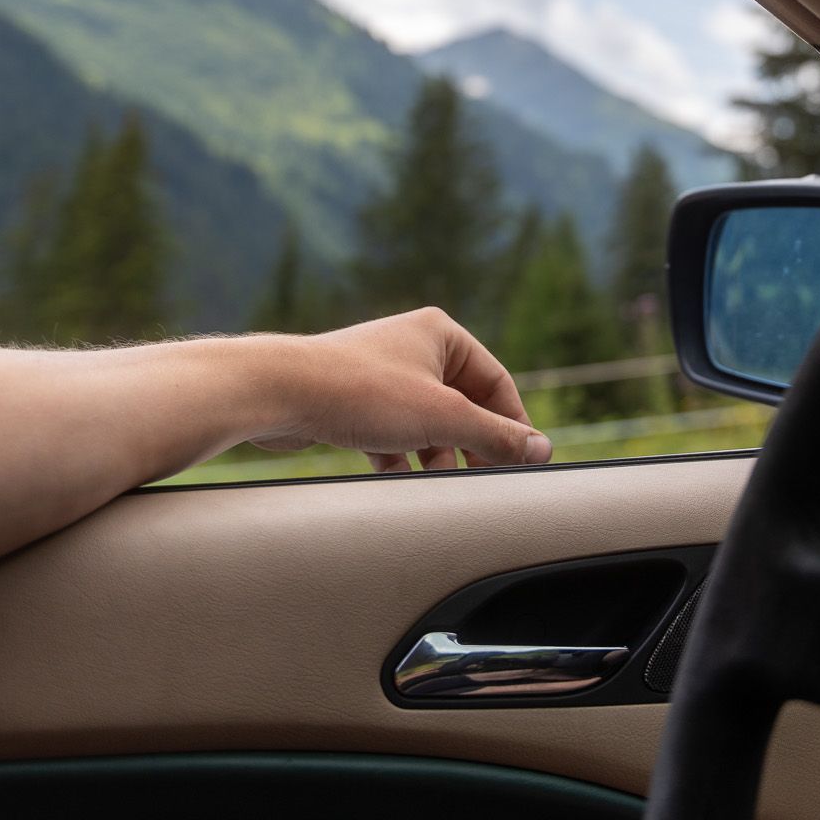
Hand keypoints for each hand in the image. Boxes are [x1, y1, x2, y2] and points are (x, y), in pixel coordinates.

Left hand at [254, 308, 552, 473]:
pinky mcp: (354, 402)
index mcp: (441, 335)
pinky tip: (401, 481)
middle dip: (472, 445)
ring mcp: (382, 375)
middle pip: (462, 405)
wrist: (278, 392)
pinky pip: (392, 434)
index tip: (524, 463)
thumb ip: (495, 435)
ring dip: (437, 456)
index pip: (496, 383)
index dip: (513, 425)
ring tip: (441, 485)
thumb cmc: (360, 392)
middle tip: (486, 480)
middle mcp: (414, 348)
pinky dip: (401, 459)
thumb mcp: (441, 418)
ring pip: (426, 423)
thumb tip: (541, 449)